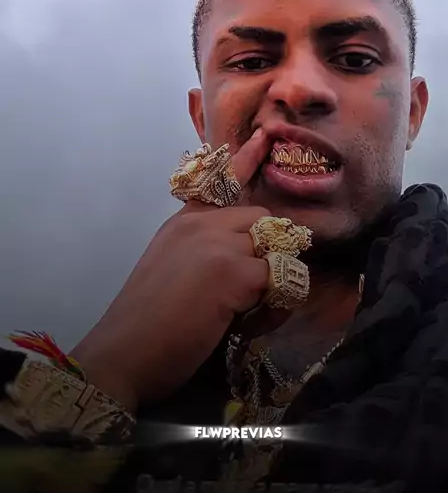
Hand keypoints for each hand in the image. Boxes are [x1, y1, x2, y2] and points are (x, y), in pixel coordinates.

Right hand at [72, 129, 275, 410]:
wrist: (122, 354)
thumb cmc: (144, 326)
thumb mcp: (172, 274)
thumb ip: (204, 256)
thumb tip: (248, 265)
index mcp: (182, 223)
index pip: (220, 182)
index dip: (245, 160)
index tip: (262, 138)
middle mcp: (200, 225)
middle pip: (261, 220)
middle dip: (267, 254)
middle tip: (253, 295)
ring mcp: (218, 243)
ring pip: (275, 250)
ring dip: (272, 284)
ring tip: (246, 318)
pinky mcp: (234, 271)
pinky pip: (280, 281)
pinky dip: (273, 308)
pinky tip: (245, 328)